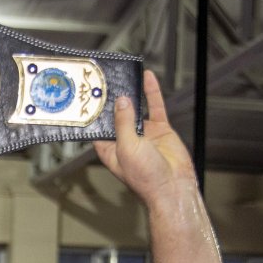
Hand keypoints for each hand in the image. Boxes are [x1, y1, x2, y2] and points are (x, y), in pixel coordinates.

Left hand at [93, 70, 195, 207]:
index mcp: (110, 149)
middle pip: (116, 114)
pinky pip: (155, 106)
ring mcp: (143, 134)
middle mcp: (125, 140)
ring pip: (135, 108)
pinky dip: (151, 92)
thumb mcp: (127, 147)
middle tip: (105, 79)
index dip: (93, 113)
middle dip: (111, 99)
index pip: (98, 127)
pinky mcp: (160, 129)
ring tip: (123, 75)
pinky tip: (147, 78)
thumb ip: (123, 122)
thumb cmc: (146, 177)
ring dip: (130, 93)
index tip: (88, 96)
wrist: (173, 186)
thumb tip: (121, 102)